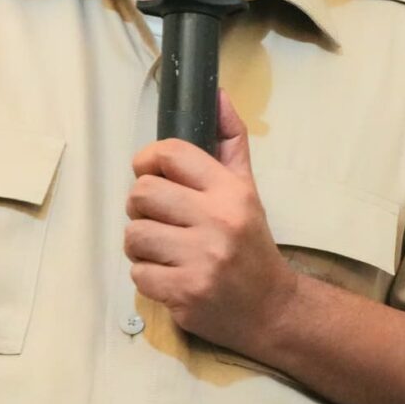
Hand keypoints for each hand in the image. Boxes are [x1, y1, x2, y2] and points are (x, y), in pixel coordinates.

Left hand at [125, 94, 297, 351]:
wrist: (270, 308)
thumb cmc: (252, 245)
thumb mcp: (248, 190)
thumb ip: (230, 142)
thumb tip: (217, 95)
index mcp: (230, 191)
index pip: (170, 154)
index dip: (148, 161)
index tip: (152, 175)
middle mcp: (217, 221)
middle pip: (141, 194)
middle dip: (141, 208)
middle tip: (159, 219)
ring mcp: (201, 259)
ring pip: (133, 235)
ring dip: (141, 245)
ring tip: (165, 251)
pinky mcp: (185, 293)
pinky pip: (138, 274)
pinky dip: (148, 277)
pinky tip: (171, 277)